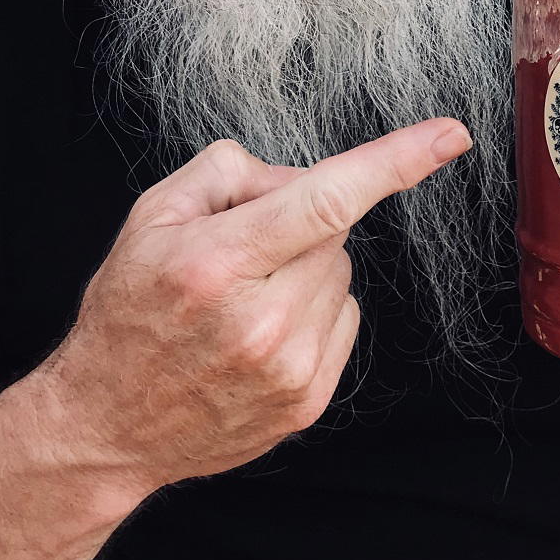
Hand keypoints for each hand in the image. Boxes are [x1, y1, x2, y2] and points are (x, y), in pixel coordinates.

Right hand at [37, 120, 471, 499]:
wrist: (108, 425)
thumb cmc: (130, 311)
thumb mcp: (150, 217)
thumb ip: (228, 171)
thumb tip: (298, 178)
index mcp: (217, 262)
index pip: (327, 199)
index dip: (395, 162)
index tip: (450, 134)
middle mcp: (260, 320)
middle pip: (332, 231)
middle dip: (296, 222)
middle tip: (236, 251)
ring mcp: (290, 368)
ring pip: (341, 275)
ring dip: (304, 270)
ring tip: (241, 301)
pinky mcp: (308, 400)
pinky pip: (343, 319)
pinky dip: (313, 311)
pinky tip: (261, 331)